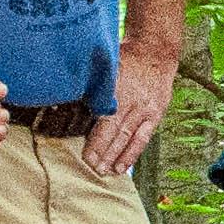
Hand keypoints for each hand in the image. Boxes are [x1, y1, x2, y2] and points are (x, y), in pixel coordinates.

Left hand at [89, 42, 176, 177]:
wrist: (156, 51)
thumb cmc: (125, 57)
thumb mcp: (107, 65)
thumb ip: (93, 83)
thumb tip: (67, 96)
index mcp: (119, 89)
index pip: (106, 119)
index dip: (97, 140)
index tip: (86, 155)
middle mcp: (134, 102)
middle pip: (117, 132)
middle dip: (104, 152)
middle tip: (92, 168)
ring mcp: (146, 110)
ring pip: (130, 137)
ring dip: (117, 157)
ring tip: (106, 172)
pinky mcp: (156, 115)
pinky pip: (143, 138)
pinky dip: (132, 153)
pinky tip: (122, 166)